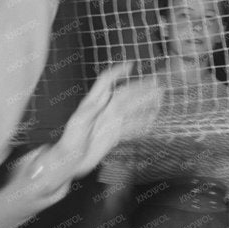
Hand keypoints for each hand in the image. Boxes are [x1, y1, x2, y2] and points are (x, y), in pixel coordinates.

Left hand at [55, 65, 162, 180]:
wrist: (69, 163)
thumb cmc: (69, 142)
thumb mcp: (77, 124)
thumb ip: (91, 110)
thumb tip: (104, 97)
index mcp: (93, 102)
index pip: (106, 81)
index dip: (118, 72)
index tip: (131, 65)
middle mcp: (104, 110)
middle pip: (125, 94)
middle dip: (140, 86)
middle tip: (156, 82)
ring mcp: (110, 122)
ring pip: (131, 108)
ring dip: (145, 102)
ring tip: (159, 97)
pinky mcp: (114, 135)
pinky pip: (131, 126)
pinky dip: (142, 122)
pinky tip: (151, 120)